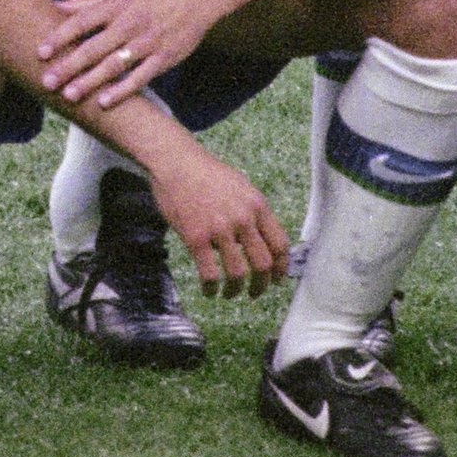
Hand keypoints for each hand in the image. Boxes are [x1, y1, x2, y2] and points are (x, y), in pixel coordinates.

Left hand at [38, 0, 209, 110]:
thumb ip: (87, 2)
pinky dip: (122, 91)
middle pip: (93, 47)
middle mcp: (129, 23)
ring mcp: (147, 42)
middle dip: (69, 66)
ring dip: (90, 81)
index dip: (59, 37)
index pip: (81, 21)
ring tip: (69, 96)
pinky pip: (140, 77)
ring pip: (114, 65)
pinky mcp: (163, 59)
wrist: (195, 0)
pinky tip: (104, 102)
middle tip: (47, 82)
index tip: (40, 53)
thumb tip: (54, 6)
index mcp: (115, 5)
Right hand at [141, 144, 289, 295]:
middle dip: (262, 285)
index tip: (276, 278)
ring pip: (238, 273)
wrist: (176, 162)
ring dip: (236, 290)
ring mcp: (219, 229)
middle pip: (263, 263)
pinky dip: (211, 288)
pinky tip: (209, 291)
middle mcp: (242, 218)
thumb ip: (253, 212)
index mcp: (257, 205)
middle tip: (256, 292)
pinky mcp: (195, 238)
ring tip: (230, 293)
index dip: (281, 267)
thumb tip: (261, 240)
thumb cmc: (206, 173)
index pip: (279, 244)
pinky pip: (209, 273)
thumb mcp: (241, 187)